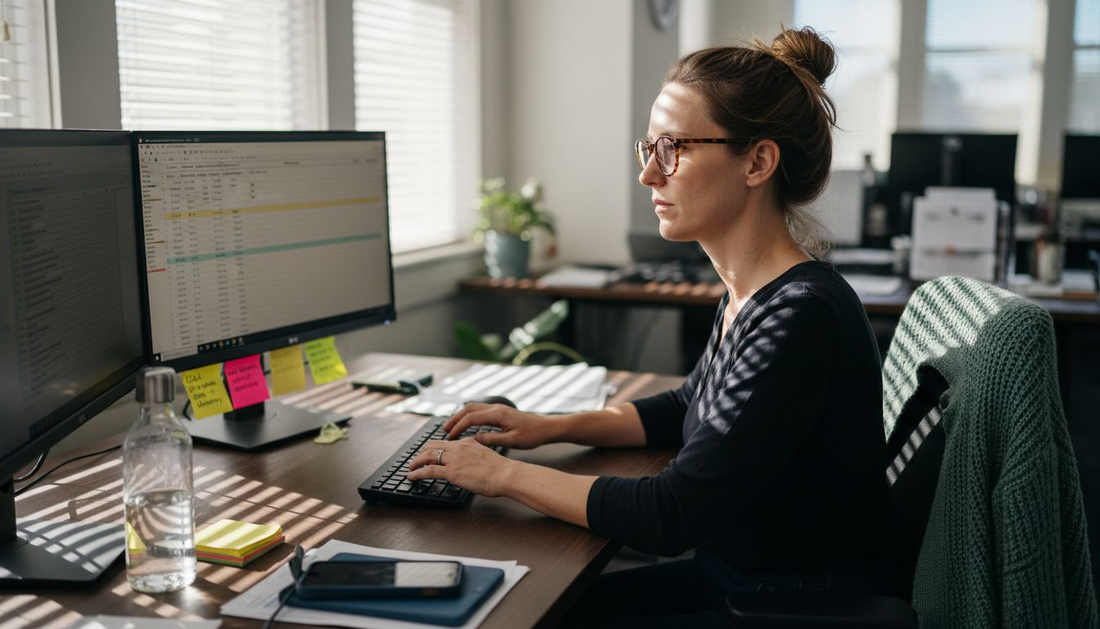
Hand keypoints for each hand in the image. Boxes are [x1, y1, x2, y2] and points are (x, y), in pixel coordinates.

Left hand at [406, 438, 514, 497]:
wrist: (505, 474)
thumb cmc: (501, 470)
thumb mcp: (487, 456)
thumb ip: (475, 456)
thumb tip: (470, 464)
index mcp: (468, 442)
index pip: (446, 442)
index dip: (434, 447)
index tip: (429, 452)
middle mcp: (459, 447)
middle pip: (433, 446)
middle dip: (422, 453)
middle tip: (416, 459)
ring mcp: (454, 459)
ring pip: (428, 456)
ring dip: (416, 462)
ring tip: (410, 468)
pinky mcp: (452, 472)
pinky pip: (429, 470)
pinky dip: (417, 473)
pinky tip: (412, 477)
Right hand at [442, 404, 558, 448]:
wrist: (547, 427)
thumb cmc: (533, 435)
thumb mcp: (511, 441)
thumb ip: (491, 440)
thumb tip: (473, 441)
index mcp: (498, 414)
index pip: (471, 418)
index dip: (458, 427)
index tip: (450, 437)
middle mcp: (497, 408)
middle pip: (469, 409)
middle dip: (455, 419)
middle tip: (444, 430)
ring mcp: (499, 408)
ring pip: (474, 407)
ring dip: (461, 416)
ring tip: (452, 427)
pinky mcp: (502, 411)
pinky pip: (481, 410)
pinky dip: (470, 415)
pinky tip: (467, 424)